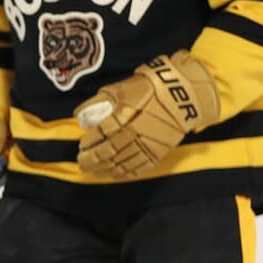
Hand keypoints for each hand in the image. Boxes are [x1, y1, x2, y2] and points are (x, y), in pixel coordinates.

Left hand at [75, 51, 219, 179]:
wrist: (183, 95)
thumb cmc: (150, 88)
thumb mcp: (122, 88)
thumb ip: (99, 100)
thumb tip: (79, 114)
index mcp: (125, 115)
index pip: (101, 133)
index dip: (89, 141)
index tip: (81, 144)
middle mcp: (135, 133)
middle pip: (108, 151)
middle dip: (92, 159)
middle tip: (82, 162)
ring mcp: (148, 145)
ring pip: (122, 163)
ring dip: (105, 168)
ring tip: (93, 170)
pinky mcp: (159, 152)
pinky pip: (139, 167)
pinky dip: (125, 173)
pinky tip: (115, 174)